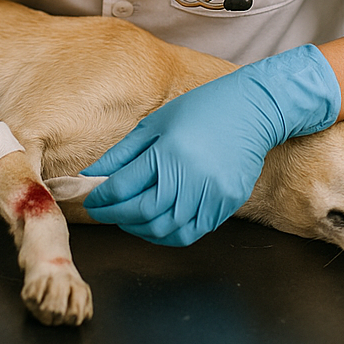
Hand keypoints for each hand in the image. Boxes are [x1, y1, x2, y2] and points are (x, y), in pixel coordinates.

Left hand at [80, 44, 339, 245]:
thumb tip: (92, 175)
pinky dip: (169, 234)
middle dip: (116, 216)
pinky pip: (192, 232)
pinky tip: (158, 222)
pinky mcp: (227, 205)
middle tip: (105, 211)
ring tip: (129, 218)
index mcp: (167, 152)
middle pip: (141, 214)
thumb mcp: (156, 123)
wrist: (253, 110)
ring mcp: (210, 194)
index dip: (101, 199)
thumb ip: (123, 153)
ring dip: (140, 229)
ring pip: (165, 230)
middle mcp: (189, 178)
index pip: (123, 189)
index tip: (90, 199)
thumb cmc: (201, 109)